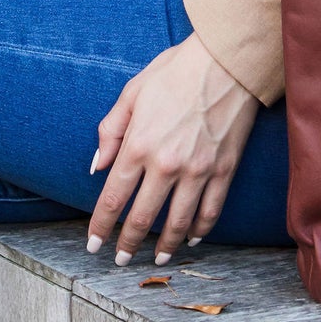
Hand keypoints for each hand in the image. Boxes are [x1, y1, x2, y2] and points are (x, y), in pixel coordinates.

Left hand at [87, 32, 258, 264]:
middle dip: (127, 244)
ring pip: (176, 223)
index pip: (112, 198)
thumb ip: (110, 130)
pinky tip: (190, 238)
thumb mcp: (133, 92)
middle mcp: (166, 164)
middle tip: (120, 260)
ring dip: (163, 246)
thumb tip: (97, 166)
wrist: (227, 61)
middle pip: (141, 218)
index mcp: (138, 144)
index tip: (93, 244)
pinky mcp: (224, 170)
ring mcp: (198, 171)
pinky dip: (199, 230)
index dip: (100, 227)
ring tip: (157, 259)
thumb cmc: (176, 70)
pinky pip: (210, 211)